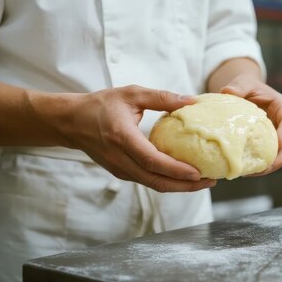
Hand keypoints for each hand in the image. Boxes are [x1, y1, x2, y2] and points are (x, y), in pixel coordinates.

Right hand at [60, 85, 215, 192]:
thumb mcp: (131, 94)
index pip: (152, 161)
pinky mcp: (120, 172)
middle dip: (185, 186)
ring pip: (153, 184)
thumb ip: (162, 97)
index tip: (199, 172)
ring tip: (202, 181)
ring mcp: (119, 169)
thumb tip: (192, 100)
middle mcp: (120, 159)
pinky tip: (183, 176)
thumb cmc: (101, 105)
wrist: (71, 122)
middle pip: (156, 181)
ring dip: (179, 187)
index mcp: (122, 137)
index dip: (176, 170)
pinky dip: (167, 181)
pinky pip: (147, 181)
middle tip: (210, 181)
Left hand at [220, 75, 281, 175]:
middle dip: (279, 159)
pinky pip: (265, 160)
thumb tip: (227, 92)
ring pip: (279, 158)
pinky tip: (243, 171)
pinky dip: (257, 167)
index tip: (280, 142)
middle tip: (265, 166)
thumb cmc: (246, 86)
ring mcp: (274, 138)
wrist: (243, 93)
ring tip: (251, 173)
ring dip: (267, 168)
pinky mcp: (264, 147)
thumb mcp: (244, 82)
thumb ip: (239, 85)